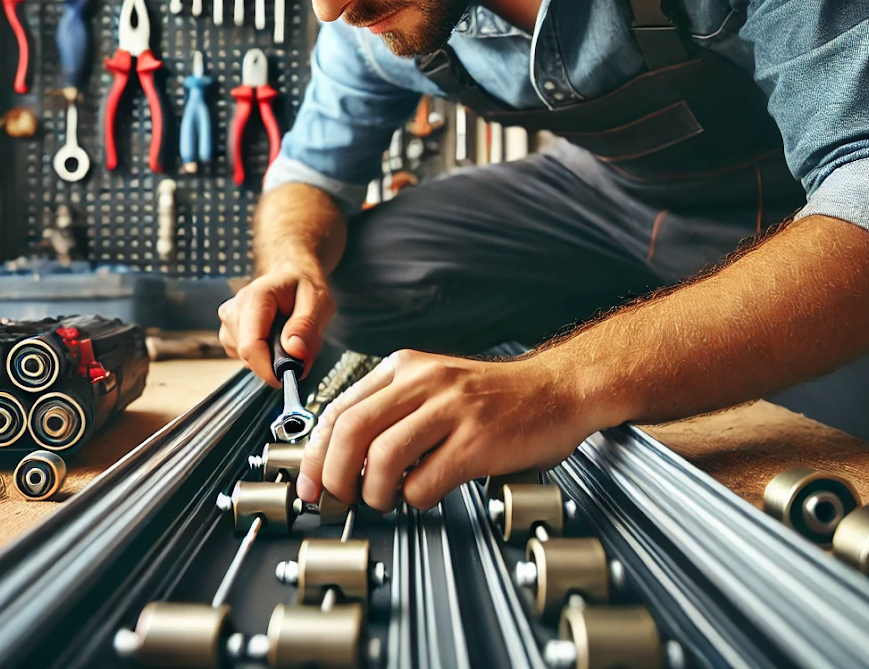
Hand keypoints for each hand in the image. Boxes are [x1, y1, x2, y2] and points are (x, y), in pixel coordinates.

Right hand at [218, 265, 334, 385]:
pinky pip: (247, 359)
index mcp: (254, 298)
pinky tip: (276, 338)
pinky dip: (265, 356)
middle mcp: (234, 310)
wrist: (289, 278)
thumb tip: (295, 352)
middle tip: (302, 347)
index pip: (250, 346)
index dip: (268, 369)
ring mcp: (228, 324)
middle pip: (250, 356)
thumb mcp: (317, 302)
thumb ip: (306, 326)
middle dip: (277, 361)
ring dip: (273, 358)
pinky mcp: (229, 336)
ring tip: (290, 336)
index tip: (286, 379)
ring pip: (249, 360)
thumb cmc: (302, 287)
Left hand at [296, 349, 598, 510]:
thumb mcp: (434, 384)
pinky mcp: (477, 442)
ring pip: (381, 457)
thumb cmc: (496, 396)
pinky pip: (425, 481)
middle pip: (352, 431)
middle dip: (333, 475)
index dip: (316, 453)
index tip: (311, 482)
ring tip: (383, 501)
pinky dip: (414, 499)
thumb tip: (343, 454)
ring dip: (372, 492)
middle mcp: (424, 383)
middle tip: (335, 499)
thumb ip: (392, 408)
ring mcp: (452, 411)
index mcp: (405, 367)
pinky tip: (422, 496)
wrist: (557, 389)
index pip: (339, 409)